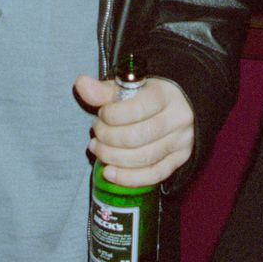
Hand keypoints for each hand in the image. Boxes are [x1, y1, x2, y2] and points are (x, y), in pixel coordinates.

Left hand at [75, 74, 194, 186]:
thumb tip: (81, 84)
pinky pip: (154, 175)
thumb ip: (104, 90)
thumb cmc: (148, 98)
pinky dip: (128, 178)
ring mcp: (181, 141)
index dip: (111, 116)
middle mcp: (177, 118)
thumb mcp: (129, 89)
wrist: (180, 108)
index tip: (101, 114)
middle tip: (96, 134)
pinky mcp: (180, 160)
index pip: (136, 109)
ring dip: (113, 157)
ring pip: (144, 158)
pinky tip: (110, 173)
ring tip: (98, 150)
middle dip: (108, 138)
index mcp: (166, 95)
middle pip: (137, 136)